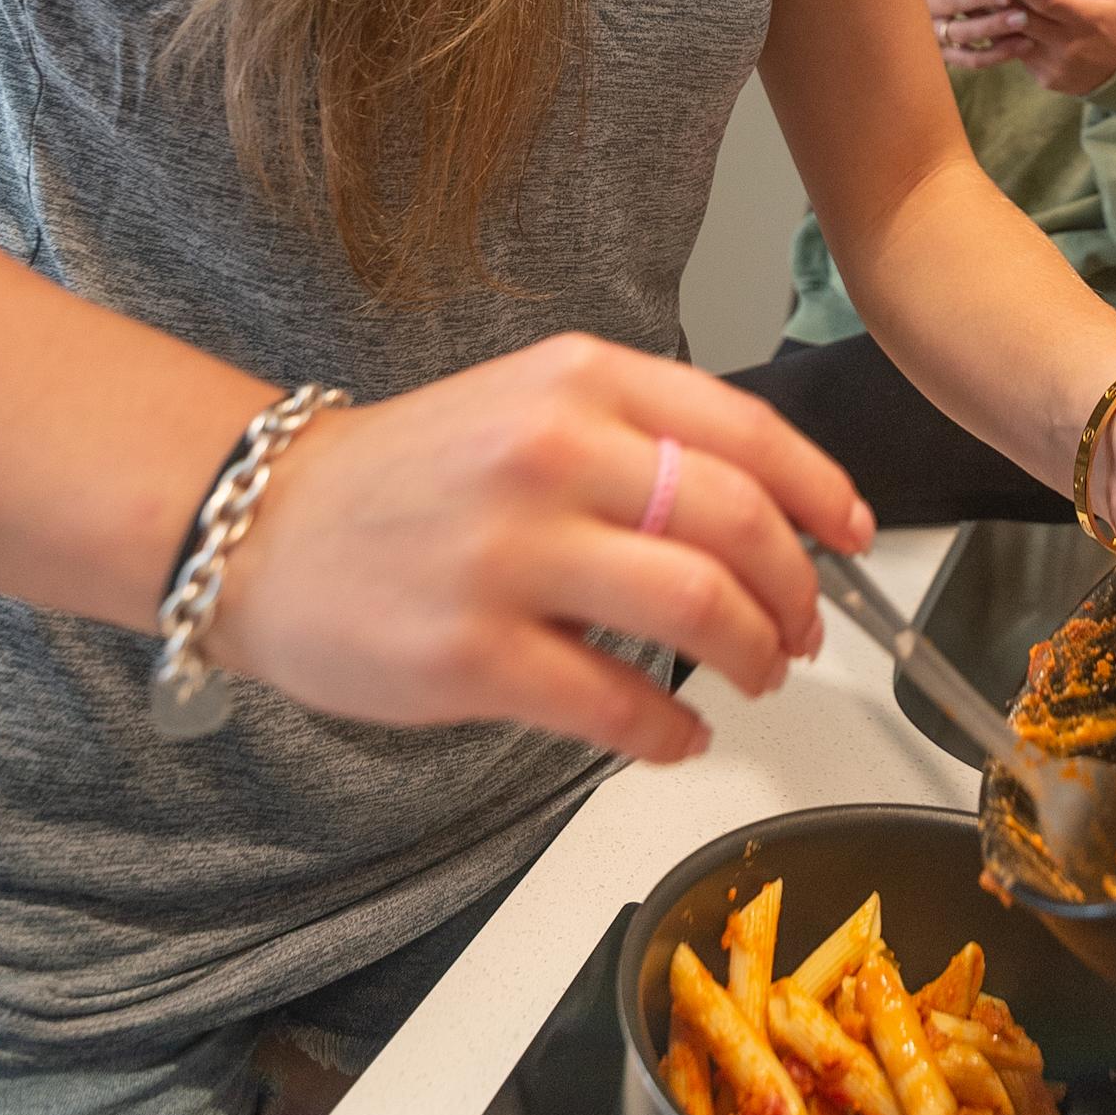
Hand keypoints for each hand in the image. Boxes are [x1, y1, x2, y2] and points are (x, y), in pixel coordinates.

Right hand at [208, 335, 876, 763]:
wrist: (260, 525)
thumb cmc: (410, 477)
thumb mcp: (528, 403)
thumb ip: (639, 439)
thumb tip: (764, 512)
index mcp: (576, 380)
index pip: (744, 430)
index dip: (820, 491)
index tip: (854, 534)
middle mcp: (551, 452)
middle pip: (737, 523)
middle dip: (796, 590)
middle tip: (800, 630)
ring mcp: (510, 553)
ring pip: (697, 605)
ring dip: (753, 654)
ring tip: (756, 676)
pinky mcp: (473, 653)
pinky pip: (617, 702)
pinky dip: (672, 729)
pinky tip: (677, 734)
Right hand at [919, 0, 1031, 73]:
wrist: (924, 15)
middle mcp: (924, 7)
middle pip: (948, 2)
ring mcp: (934, 34)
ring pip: (963, 32)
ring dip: (993, 25)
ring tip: (1021, 18)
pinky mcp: (948, 55)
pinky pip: (972, 58)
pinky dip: (998, 53)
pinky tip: (1024, 43)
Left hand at [982, 0, 1115, 98]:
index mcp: (1087, 19)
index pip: (1046, 1)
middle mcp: (1067, 45)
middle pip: (1020, 18)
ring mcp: (1054, 65)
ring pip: (1012, 38)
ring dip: (988, 14)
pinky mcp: (1046, 78)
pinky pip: (1019, 53)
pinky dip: (1004, 34)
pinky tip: (986, 15)